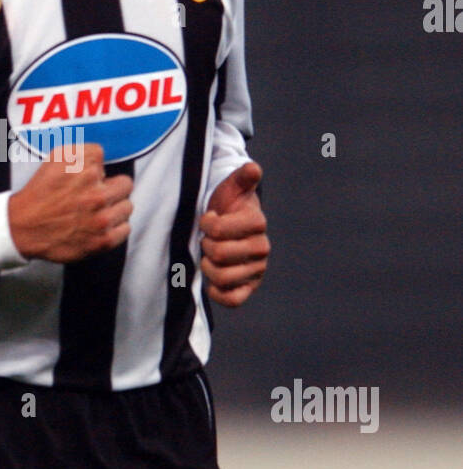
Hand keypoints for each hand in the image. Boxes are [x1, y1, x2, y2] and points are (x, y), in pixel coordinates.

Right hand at [7, 143, 132, 261]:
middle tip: (96, 195)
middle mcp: (97, 194)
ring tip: (97, 212)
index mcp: (86, 171)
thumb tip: (101, 159)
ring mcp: (102, 219)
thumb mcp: (54, 159)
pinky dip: (115, 228)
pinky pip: (125, 229)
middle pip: (125, 184)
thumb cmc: (39, 195)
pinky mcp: (103, 240)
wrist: (23, 228)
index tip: (86, 177)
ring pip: (127, 206)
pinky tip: (100, 226)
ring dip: (115, 208)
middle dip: (111, 187)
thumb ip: (82, 151)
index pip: (105, 159)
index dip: (94, 167)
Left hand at [198, 161, 269, 306]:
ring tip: (208, 258)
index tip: (208, 219)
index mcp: (257, 223)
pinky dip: (219, 292)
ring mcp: (256, 270)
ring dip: (209, 269)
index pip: (220, 229)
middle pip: (219, 254)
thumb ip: (241, 178)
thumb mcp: (231, 189)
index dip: (208, 224)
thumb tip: (252, 168)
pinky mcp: (248, 288)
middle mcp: (261, 248)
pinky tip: (212, 281)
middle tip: (208, 240)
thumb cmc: (226, 207)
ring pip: (224, 278)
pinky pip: (233, 300)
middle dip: (206, 246)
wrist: (227, 227)